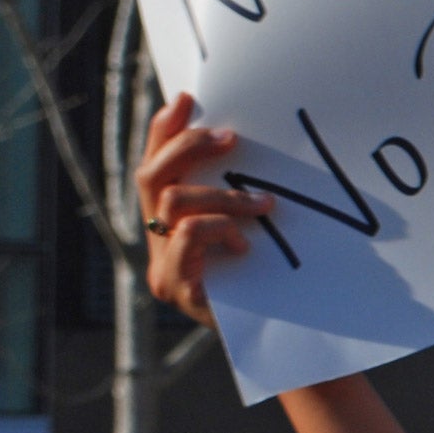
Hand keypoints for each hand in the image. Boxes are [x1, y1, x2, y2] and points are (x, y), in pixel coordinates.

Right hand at [137, 91, 271, 326]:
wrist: (282, 333)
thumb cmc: (270, 272)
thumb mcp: (252, 222)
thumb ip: (236, 189)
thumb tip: (244, 137)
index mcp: (169, 222)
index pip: (154, 165)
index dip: (163, 130)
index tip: (188, 99)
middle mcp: (156, 241)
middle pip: (151, 177)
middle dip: (188, 147)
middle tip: (231, 139)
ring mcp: (162, 266)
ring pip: (172, 202)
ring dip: (222, 195)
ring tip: (263, 204)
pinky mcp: (178, 288)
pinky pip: (188, 234)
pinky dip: (221, 228)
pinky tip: (247, 243)